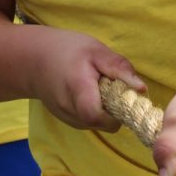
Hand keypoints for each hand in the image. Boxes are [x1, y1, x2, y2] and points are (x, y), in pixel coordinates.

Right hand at [28, 27, 145, 132]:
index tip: (122, 97)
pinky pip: (88, 122)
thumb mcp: (96, 51)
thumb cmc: (67, 50)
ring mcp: (66, 118)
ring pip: (96, 125)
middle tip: (111, 88)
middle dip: (113, 110)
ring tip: (98, 87)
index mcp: (77, 89)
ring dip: (104, 110)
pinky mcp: (66, 120)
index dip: (116, 114)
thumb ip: (119, 68)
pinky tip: (90, 93)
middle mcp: (69, 110)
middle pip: (101, 124)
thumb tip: (142, 89)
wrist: (32, 59)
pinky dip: (95, 111)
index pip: (97, 117)